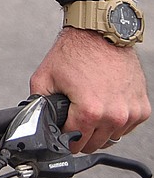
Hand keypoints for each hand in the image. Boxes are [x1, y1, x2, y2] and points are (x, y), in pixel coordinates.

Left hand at [29, 27, 150, 151]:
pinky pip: (127, 127)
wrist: (100, 33)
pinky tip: (105, 105)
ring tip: (89, 109)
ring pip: (111, 138)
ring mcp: (131, 113)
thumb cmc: (75, 51)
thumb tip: (35, 118)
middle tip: (73, 120)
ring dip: (99, 129)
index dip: (64, 137)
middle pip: (94, 144)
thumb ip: (38, 102)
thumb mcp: (44, 76)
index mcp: (90, 110)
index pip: (74, 142)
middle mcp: (114, 115)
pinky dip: (115, 121)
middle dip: (80, 135)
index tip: (62, 131)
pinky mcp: (142, 108)